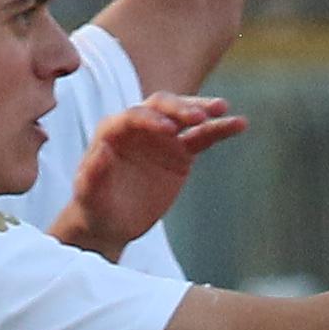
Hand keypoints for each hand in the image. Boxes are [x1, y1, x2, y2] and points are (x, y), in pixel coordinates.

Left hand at [53, 92, 242, 258]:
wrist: (110, 223)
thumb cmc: (94, 207)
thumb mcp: (88, 194)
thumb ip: (92, 172)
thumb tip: (101, 150)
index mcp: (112, 131)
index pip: (133, 115)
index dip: (151, 119)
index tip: (170, 130)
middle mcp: (137, 127)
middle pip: (160, 107)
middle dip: (179, 108)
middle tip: (199, 116)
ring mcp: (161, 137)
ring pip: (184, 117)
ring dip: (203, 110)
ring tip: (224, 110)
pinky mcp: (179, 152)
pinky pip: (202, 137)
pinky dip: (220, 129)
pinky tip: (239, 124)